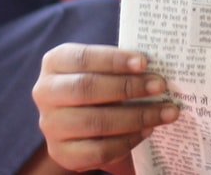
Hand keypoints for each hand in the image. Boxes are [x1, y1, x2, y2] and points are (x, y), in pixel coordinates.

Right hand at [33, 43, 179, 174]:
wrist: (83, 125)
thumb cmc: (101, 86)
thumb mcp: (104, 70)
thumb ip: (123, 66)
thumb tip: (160, 63)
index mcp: (55, 62)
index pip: (83, 58)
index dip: (114, 59)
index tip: (144, 62)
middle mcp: (45, 92)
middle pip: (86, 88)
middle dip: (127, 87)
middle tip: (160, 86)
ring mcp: (50, 125)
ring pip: (94, 122)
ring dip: (136, 117)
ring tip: (164, 112)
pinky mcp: (61, 153)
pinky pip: (98, 150)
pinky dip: (127, 141)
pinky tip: (147, 131)